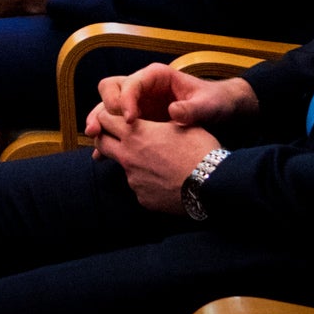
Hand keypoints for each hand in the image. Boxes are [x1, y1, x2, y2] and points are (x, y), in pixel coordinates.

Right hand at [88, 63, 257, 132]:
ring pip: (108, 107)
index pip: (131, 83)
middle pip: (110, 89)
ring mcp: (137, 102)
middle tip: (100, 127)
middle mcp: (141, 87)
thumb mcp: (207, 104)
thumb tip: (174, 112)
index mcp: (156, 76)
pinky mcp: (137, 120)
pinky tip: (100, 154)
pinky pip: (115, 126)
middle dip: (103, 108)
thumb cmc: (214, 101)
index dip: (126, 100)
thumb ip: (192, 109)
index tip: (130, 120)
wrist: (220, 110)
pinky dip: (107, 137)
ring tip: (94, 138)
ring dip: (98, 121)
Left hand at [90, 106, 223, 214]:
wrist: (211, 185)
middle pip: (101, 143)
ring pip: (122, 166)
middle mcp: (128, 156)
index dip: (108, 115)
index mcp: (136, 134)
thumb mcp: (183, 125)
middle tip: (116, 135)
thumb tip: (159, 119)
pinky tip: (164, 180)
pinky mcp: (142, 198)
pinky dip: (147, 182)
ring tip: (155, 162)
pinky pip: (139, 186)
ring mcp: (133, 179)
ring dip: (131, 161)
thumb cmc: (200, 150)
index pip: (104, 118)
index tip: (115, 116)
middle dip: (105, 137)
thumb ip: (162, 122)